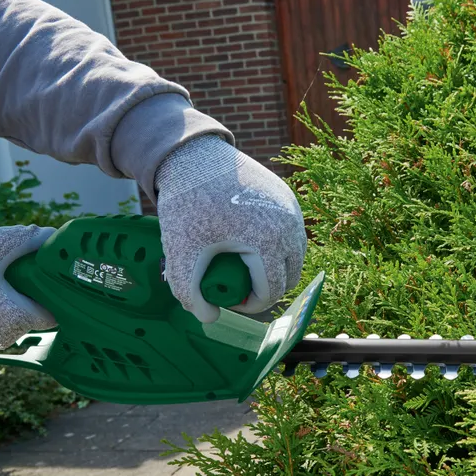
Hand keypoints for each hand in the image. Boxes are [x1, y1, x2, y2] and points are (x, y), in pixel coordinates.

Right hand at [0, 225, 56, 351]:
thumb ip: (25, 241)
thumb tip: (52, 236)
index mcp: (17, 317)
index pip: (52, 311)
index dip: (53, 290)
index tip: (47, 273)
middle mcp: (4, 337)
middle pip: (28, 312)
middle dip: (25, 290)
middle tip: (12, 266)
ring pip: (5, 317)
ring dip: (2, 297)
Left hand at [154, 134, 306, 320]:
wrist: (195, 157)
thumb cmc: (188, 206)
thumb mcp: (181, 252)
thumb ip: (189, 292)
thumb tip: (210, 318)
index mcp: (267, 242)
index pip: (270, 291)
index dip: (249, 304)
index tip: (228, 299)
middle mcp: (289, 227)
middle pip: (288, 278)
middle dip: (265, 288)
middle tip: (236, 285)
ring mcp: (293, 211)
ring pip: (294, 257)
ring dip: (275, 269)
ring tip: (246, 268)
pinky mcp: (290, 199)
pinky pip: (293, 235)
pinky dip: (278, 246)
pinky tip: (253, 245)